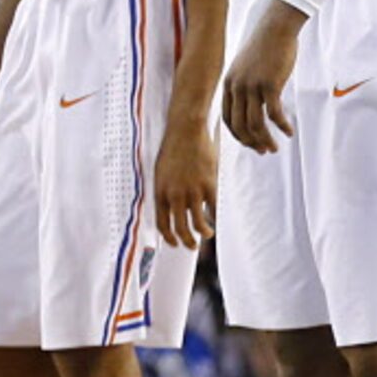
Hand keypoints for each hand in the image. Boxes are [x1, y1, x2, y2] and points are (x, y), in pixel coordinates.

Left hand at [153, 118, 218, 247]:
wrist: (186, 130)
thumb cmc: (173, 148)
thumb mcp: (161, 172)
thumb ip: (166, 191)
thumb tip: (174, 207)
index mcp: (160, 192)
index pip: (162, 224)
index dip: (169, 237)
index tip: (174, 242)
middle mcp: (175, 196)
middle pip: (180, 229)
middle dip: (186, 241)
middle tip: (191, 246)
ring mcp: (193, 191)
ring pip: (198, 223)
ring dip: (203, 233)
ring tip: (207, 234)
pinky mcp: (209, 185)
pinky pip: (213, 208)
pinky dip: (215, 216)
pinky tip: (216, 218)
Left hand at [223, 2, 302, 154]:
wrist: (276, 27)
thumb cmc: (266, 46)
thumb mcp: (247, 67)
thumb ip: (245, 85)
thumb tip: (254, 105)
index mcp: (229, 84)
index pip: (228, 119)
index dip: (239, 136)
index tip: (252, 143)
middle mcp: (237, 88)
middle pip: (240, 126)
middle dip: (252, 143)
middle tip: (265, 150)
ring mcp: (252, 87)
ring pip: (255, 125)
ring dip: (266, 140)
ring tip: (276, 147)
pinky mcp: (270, 85)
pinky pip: (274, 114)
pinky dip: (281, 127)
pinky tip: (289, 131)